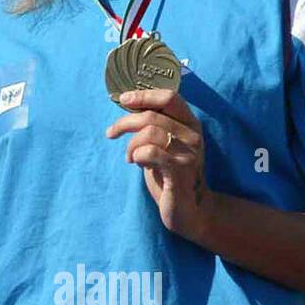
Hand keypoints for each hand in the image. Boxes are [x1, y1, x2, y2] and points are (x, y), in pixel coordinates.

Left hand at [105, 88, 215, 241]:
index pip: (170, 97)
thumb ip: (154, 125)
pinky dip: (137, 155)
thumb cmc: (170, 173)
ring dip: (131, 145)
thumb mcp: (164, 144)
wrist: (188, 209)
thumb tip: (129, 104)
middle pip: (151, 116)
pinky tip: (137, 163)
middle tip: (111, 133)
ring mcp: (189, 153)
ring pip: (149, 132)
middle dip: (124, 123)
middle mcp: (193, 135)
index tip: (123, 99)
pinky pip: (150, 152)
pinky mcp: (180, 170)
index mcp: (190, 123)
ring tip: (130, 157)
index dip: (144, 95)